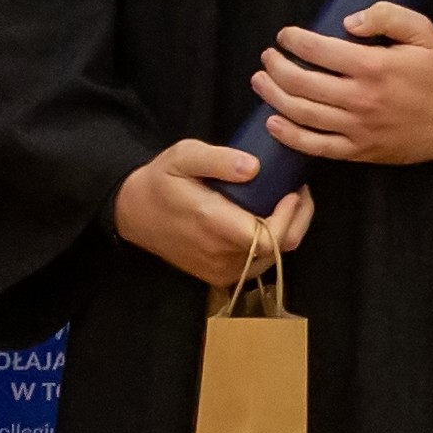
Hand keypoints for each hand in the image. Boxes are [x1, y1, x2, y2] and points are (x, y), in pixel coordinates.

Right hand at [114, 140, 315, 290]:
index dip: (291, 216)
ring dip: (286, 231)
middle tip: (298, 192)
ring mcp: (220, 270)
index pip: (270, 236)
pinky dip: (269, 243)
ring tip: (285, 202)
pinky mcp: (219, 276)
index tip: (294, 190)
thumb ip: (218, 160)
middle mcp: (220, 255)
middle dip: (297, 219)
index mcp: (214, 224)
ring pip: (272, 259)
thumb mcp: (183, 156)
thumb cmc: (162, 181)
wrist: (134, 214)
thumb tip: (254, 167)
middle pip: (280, 249)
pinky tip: (267, 220)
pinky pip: (257, 264)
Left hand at [253, 2, 432, 165]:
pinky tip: (273, 122)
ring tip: (261, 81)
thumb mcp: (422, 32)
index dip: (295, 41)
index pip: (320, 51)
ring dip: (274, 96)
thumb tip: (348, 21)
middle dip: (277, 67)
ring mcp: (357, 128)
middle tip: (268, 57)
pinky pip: (315, 146)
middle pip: (302, 83)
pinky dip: (289, 135)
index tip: (285, 36)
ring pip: (302, 114)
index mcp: (374, 67)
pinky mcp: (358, 151)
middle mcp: (360, 99)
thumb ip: (386, 16)